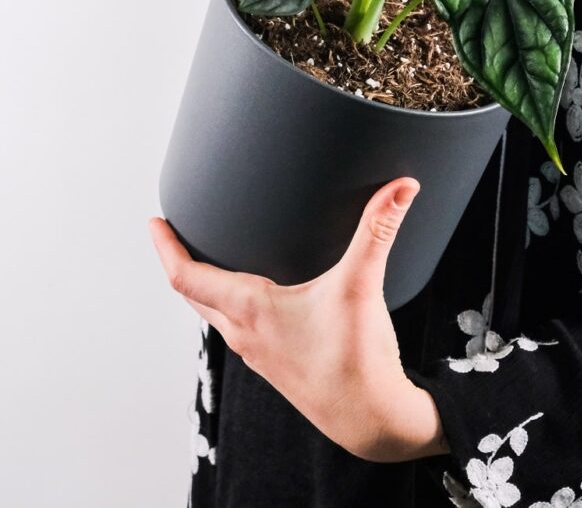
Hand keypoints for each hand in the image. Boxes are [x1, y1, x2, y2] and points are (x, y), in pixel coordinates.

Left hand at [148, 176, 448, 462]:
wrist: (370, 420)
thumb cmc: (356, 362)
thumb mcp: (362, 286)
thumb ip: (378, 231)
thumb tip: (400, 187)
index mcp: (252, 310)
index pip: (187, 277)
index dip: (166, 247)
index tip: (154, 223)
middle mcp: (246, 333)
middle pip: (194, 294)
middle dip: (180, 262)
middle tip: (176, 234)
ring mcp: (259, 352)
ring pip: (215, 314)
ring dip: (204, 287)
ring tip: (210, 259)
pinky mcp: (277, 362)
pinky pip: (238, 329)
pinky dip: (229, 306)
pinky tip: (256, 299)